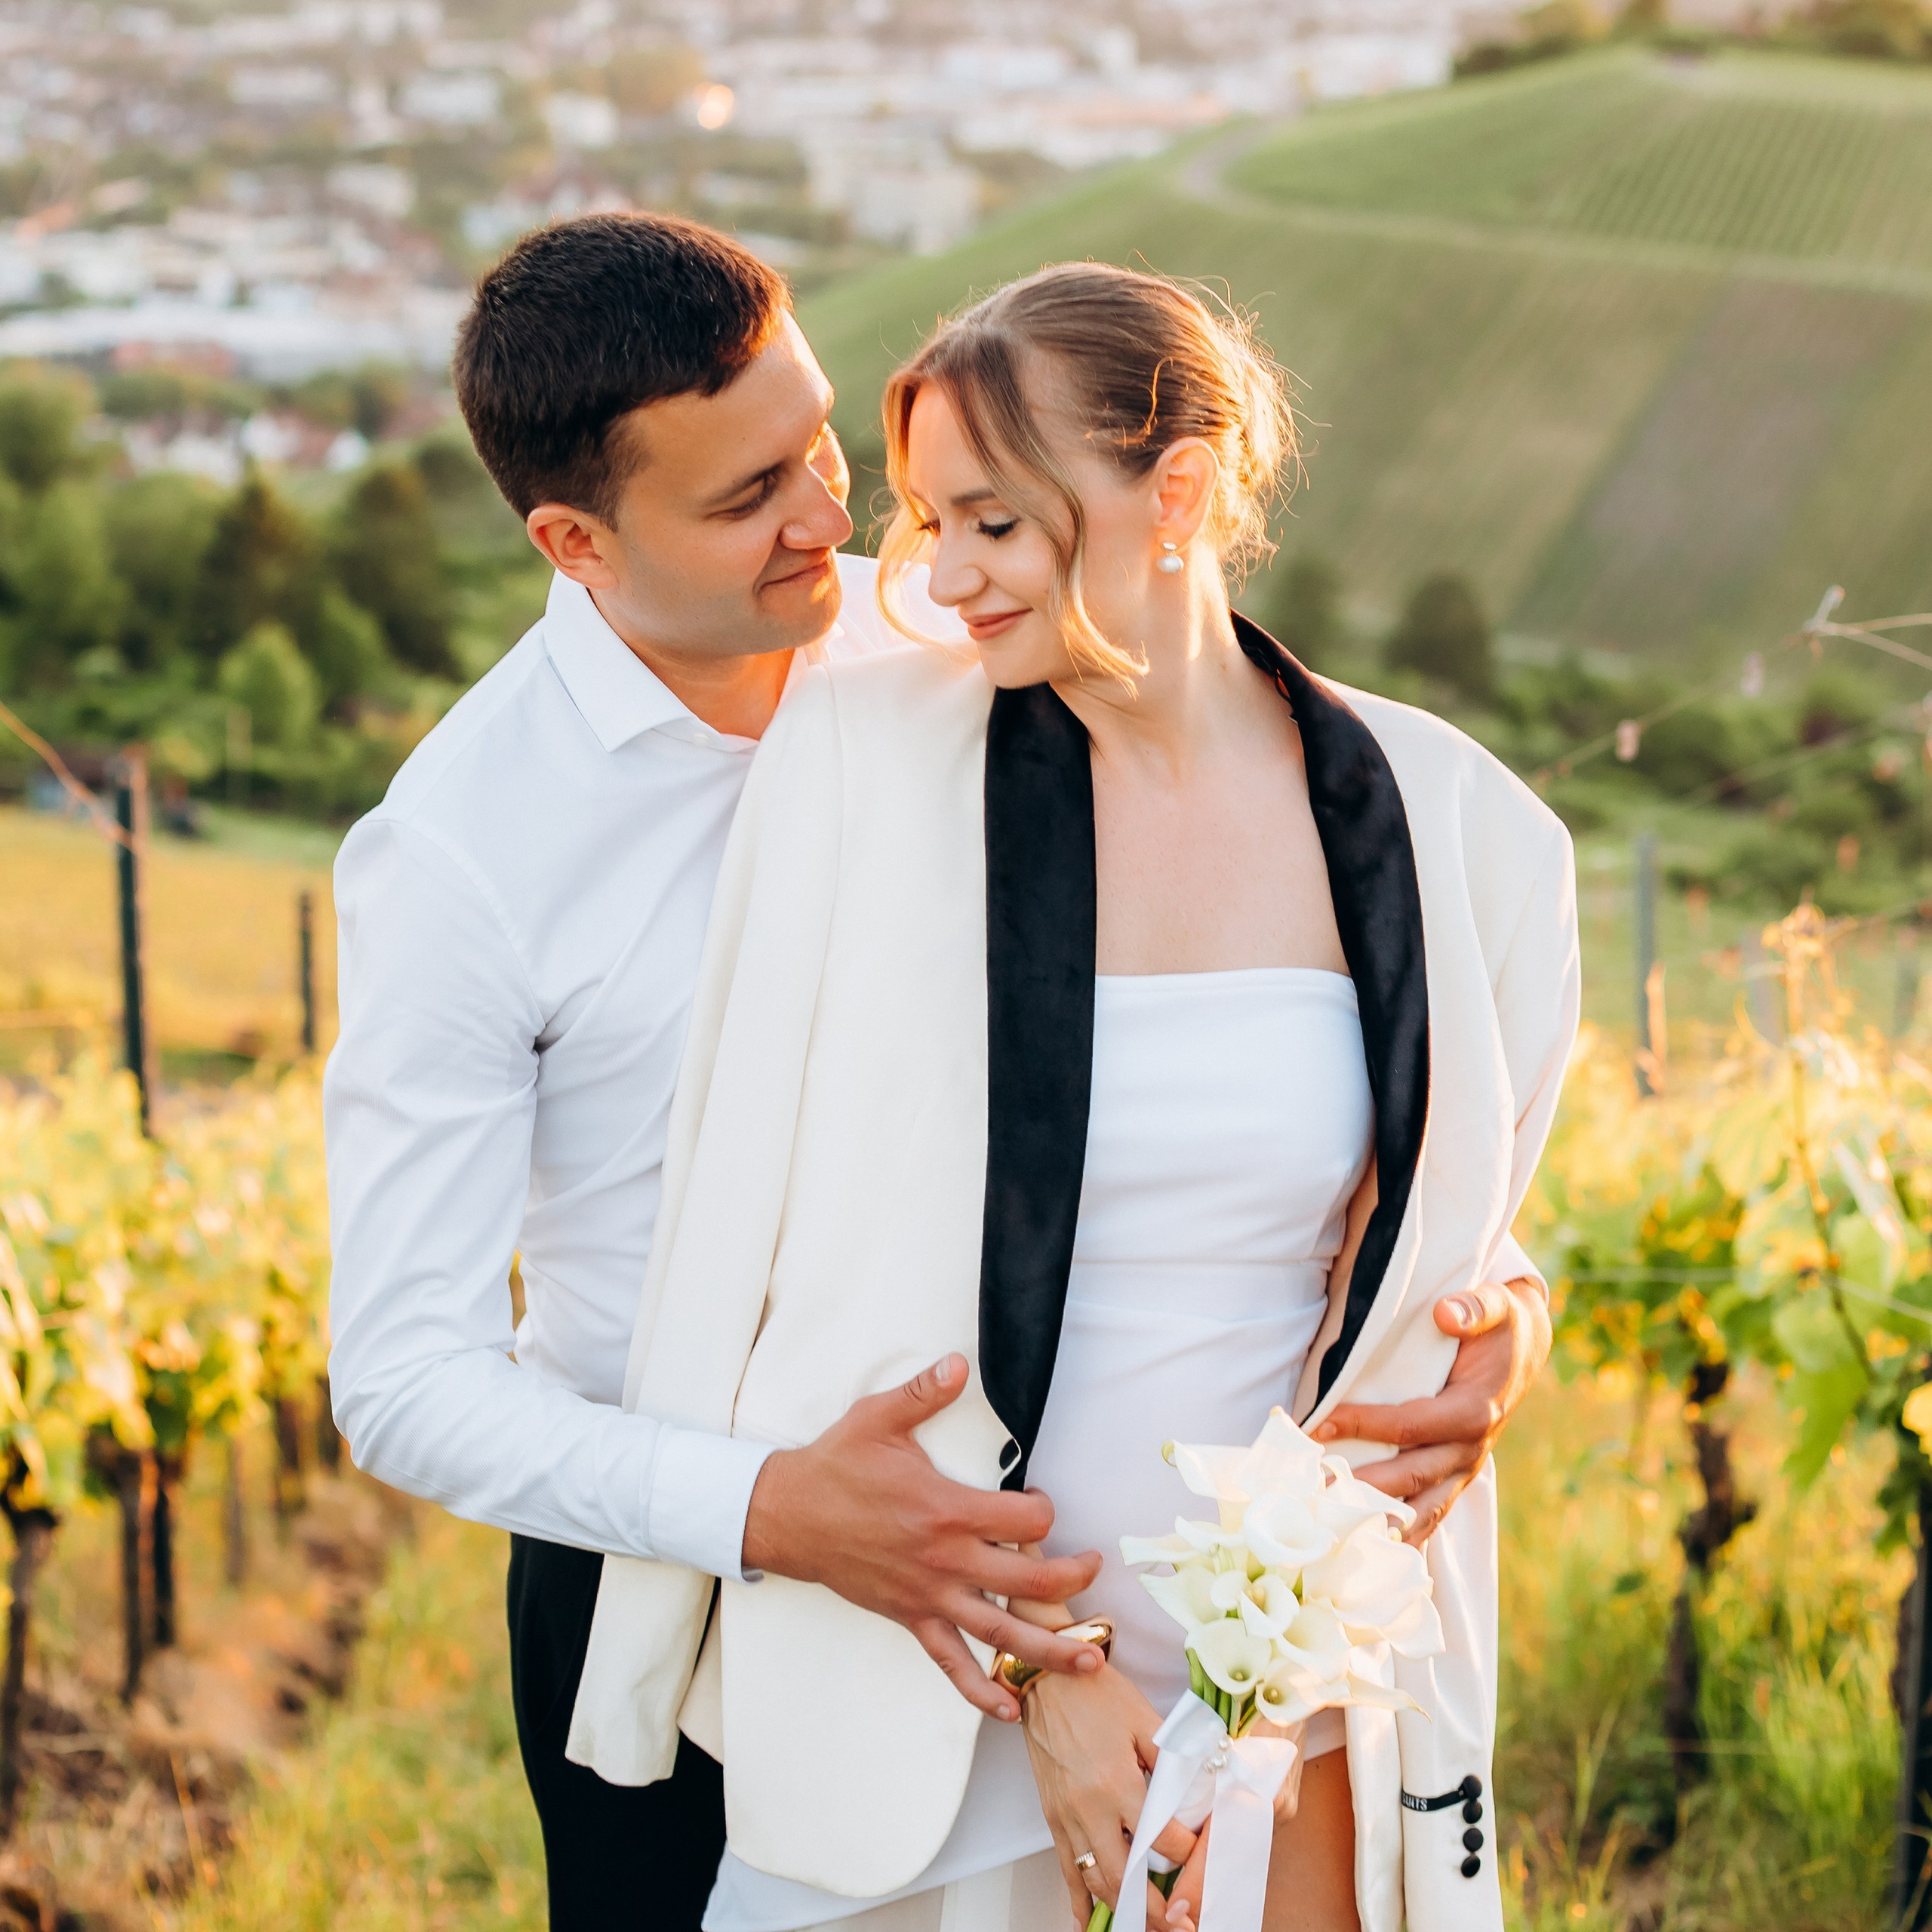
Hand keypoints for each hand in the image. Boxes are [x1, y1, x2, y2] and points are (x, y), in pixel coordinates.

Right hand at [741, 1354, 1104, 1722]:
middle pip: (1029, 1581)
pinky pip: (950, 1663)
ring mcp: (929, 1595)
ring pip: (1001, 1632)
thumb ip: (924, 1392)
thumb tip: (958, 1362)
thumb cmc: (836, 1466)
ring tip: (1090, 1662)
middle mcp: (945, 1559)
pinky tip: (1010, 1708)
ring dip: (1051, 1648)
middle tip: (1093, 1572)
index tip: (1041, 1503)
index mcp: (946, 1509)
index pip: (1025, 1520)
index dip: (1046, 1511)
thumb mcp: (878, 1418)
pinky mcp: (910, 1618)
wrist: (787, 1515)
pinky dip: (981, 1690)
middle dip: (1072, 1579)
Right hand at [1021, 1663, 1200, 1930]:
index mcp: (1118, 1782)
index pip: (1161, 1839)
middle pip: (1126, 1878)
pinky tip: (1088, 1920)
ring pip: (1095, 1880)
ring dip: (1122, 1910)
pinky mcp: (1051, 1816)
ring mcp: (1066, 1816)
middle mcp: (1089, 1807)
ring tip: (1148, 1926)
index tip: (1200, 1856)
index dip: (1187, 1853)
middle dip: (1155, 1910)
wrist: (1045, 1678)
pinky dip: (1078, 1899)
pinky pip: (1065, 1868)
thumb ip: (1171, 1759)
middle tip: (1180, 1924)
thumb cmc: (1095, 1692)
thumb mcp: (1143, 1718)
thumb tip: (1198, 1790)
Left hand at [1313, 1276, 1550, 1543]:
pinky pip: (1427, 1517)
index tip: (1319, 1426)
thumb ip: (1476, 1308)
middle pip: (1411, 1478)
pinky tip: (1365, 1554)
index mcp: (1476, 1411)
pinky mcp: (1453, 1479)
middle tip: (1310, 1493)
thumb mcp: (1498, 1306)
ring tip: (1329, 1530)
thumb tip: (1446, 1313)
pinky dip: (1399, 1537)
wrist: (1524, 1351)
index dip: (1365, 1426)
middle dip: (1360, 1489)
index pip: (1413, 1425)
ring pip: (1420, 1510)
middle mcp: (1470, 1450)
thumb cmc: (1501, 1328)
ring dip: (1376, 1523)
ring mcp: (1462, 1471)